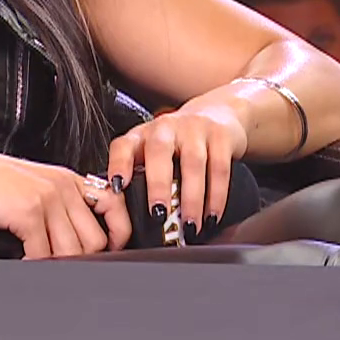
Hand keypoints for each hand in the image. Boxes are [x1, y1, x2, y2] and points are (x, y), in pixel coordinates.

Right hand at [0, 143, 129, 257]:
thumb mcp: (32, 187)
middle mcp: (64, 187)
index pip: (115, 207)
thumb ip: (56, 208)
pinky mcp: (28, 212)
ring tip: (41, 265)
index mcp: (69, 180)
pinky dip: (36, 265)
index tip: (109, 251)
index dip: (118, 234)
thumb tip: (72, 244)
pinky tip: (25, 262)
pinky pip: (45, 253)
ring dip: (58, 265)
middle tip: (63, 266)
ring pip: (74, 250)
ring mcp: (48, 199)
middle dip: (83, 260)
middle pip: (96, 239)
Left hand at [105, 102, 247, 233]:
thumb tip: (129, 221)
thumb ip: (140, 178)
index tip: (118, 187)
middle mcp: (166, 127)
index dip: (118, 164)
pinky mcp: (221, 134)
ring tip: (190, 226)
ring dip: (192, 198)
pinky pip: (219, 167)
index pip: (123, 146)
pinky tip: (212, 215)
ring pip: (193, 162)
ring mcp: (194, 127)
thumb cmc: (179, 143)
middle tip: (159, 215)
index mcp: (142, 136)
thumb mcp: (153, 153)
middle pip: (159, 151)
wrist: (217, 113)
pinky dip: (217, 196)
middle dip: (158, 185)